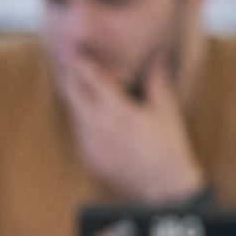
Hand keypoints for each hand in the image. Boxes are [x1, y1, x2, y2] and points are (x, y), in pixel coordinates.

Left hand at [60, 53, 204, 202]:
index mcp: (118, 112)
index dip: (83, 62)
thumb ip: (156, 82)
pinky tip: (87, 112)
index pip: (94, 80)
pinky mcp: (87, 157)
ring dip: (75, 97)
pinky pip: (79, 132)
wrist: (162, 187)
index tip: (76, 49)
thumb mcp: (166, 111)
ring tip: (74, 81)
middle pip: (73, 94)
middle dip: (70, 76)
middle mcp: (98, 127)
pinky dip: (81, 119)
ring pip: (74, 113)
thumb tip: (155, 57)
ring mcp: (89, 144)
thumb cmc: (169, 146)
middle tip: (67, 60)